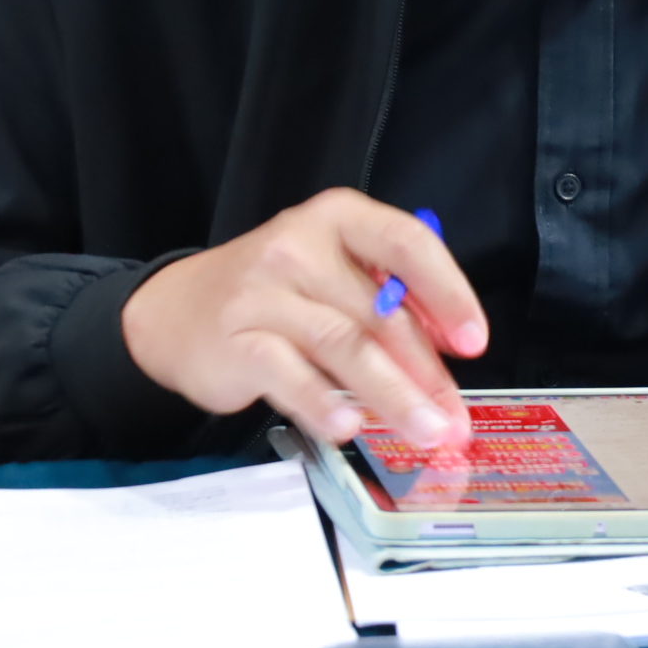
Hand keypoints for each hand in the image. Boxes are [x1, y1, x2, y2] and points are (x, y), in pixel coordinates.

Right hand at [121, 187, 485, 447]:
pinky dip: (325, 404)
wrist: (173, 312)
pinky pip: (291, 376)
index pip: (408, 244)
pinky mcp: (235, 340)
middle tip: (455, 417)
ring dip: (393, 395)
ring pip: (346, 346)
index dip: (449, 293)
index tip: (473, 342)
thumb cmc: (274, 294)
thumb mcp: (333, 272)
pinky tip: (350, 426)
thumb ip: (387, 298)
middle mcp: (300, 246)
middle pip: (382, 311)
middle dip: (428, 372)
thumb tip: (448, 353)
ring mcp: (264, 292)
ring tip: (424, 430)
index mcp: (338, 218)